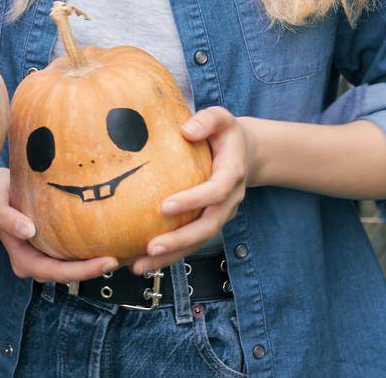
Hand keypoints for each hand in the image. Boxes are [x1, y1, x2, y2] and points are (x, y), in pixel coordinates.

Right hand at [0, 167, 115, 282]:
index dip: (81, 271)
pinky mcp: (55, 246)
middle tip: (119, 260)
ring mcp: (46, 256)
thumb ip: (5, 217)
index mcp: (22, 260)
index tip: (105, 262)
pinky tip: (111, 242)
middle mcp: (36, 263)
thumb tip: (29, 231)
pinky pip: (74, 253)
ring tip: (123, 254)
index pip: (54, 272)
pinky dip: (90, 251)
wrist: (1, 189)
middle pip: (68, 274)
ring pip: (73, 266)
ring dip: (95, 263)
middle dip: (94, 270)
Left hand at [133, 107, 249, 274]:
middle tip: (152, 247)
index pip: (216, 191)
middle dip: (180, 240)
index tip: (165, 206)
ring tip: (141, 266)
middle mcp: (228, 200)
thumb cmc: (225, 134)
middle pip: (208, 227)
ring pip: (198, 242)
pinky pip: (190, 243)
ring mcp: (219, 215)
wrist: (244, 153)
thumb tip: (187, 130)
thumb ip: (207, 120)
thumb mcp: (221, 118)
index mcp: (231, 174)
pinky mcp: (208, 223)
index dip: (194, 200)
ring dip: (171, 256)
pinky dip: (169, 256)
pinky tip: (142, 263)